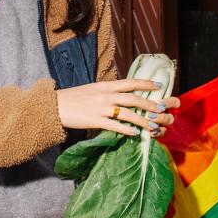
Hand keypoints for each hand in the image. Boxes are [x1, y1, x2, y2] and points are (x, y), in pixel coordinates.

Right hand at [58, 79, 177, 136]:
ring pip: (127, 114)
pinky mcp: (95, 121)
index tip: (159, 85)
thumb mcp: (93, 89)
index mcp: (106, 85)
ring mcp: (101, 108)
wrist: (55, 105)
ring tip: (154, 126)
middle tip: (161, 110)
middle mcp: (106, 95)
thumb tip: (122, 94)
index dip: (146, 83)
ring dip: (143, 120)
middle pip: (133, 99)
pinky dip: (126, 130)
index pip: (130, 82)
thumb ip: (108, 91)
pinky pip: (114, 125)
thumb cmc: (74, 98)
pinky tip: (135, 134)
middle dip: (150, 105)